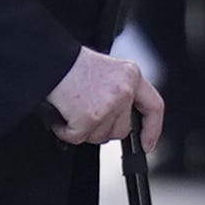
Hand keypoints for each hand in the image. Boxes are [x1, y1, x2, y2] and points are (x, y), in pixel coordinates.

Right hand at [47, 45, 163, 149]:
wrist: (51, 61)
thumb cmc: (72, 64)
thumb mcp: (108, 70)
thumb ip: (121, 91)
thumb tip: (122, 118)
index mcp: (131, 75)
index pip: (154, 107)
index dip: (152, 129)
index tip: (147, 143)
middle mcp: (124, 90)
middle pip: (122, 129)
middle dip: (103, 129)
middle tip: (87, 115)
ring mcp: (108, 105)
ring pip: (100, 136)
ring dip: (83, 129)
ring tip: (73, 109)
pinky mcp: (89, 117)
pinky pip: (78, 138)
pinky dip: (66, 131)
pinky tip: (62, 115)